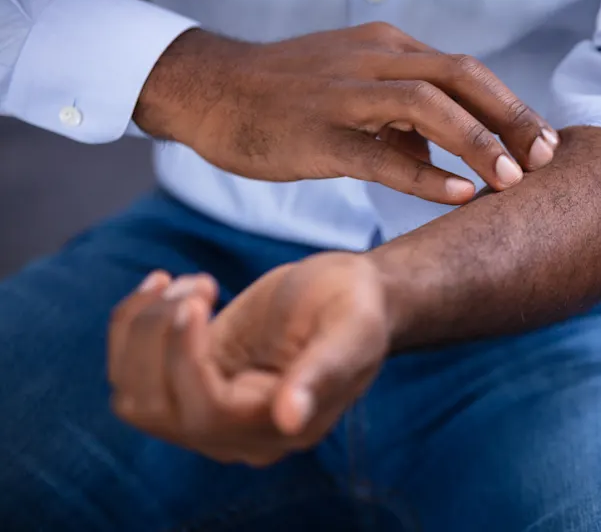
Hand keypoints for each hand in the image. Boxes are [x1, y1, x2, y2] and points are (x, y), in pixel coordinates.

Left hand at [107, 254, 391, 465]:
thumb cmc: (356, 308)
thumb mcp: (351, 331)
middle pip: (156, 408)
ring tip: (189, 282)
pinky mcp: (188, 380)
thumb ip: (323, 372)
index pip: (208, 414)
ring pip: (132, 395)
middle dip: (158, 337)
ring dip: (140, 330)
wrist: (348, 295)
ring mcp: (206, 409)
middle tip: (199, 284)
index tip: (195, 301)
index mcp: (280, 429)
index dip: (185, 360)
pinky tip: (165, 286)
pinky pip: (130, 372)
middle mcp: (236, 433)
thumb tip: (289, 418)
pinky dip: (130, 325)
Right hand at [133, 23, 559, 203]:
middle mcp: (373, 60)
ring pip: (428, 107)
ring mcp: (343, 94)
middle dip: (511, 118)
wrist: (210, 90)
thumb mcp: (353, 89)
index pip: (464, 71)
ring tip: (512, 179)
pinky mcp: (317, 134)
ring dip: (478, 142)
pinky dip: (426, 172)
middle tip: (545, 158)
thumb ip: (401, 117)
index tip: (542, 142)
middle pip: (461, 78)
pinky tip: (459, 192)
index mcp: (386, 48)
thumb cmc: (285, 94)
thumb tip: (444, 152)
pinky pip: (381, 153)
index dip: (510, 106)